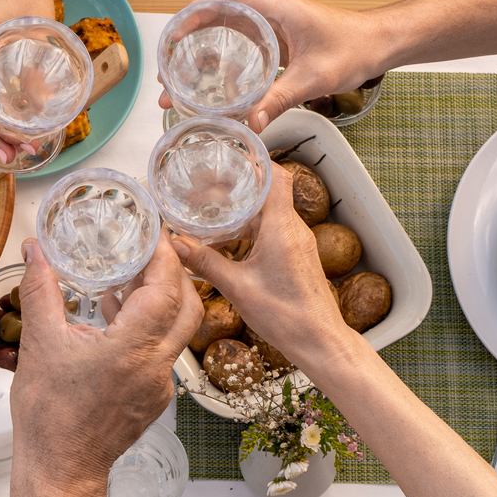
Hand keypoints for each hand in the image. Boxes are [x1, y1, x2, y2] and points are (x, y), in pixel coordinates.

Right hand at [10, 234, 201, 489]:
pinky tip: (115, 322)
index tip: (154, 234)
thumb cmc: (49, 415)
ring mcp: (160, 386)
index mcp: (133, 349)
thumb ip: (41, 290)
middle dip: (173, 274)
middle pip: (187, 307)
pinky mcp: (154, 400)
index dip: (164, 256)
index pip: (166, 289)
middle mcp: (157, 367)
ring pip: (178, 331)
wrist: (60, 470)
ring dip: (161, 302)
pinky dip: (149, 329)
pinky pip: (163, 353)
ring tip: (127, 281)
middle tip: (148, 253)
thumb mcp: (40, 343)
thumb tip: (36, 251)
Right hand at [160, 0, 390, 134]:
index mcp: (274, 6)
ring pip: (224, 29)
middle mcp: (268, 10)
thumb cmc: (353, 48)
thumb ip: (280, 99)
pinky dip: (218, 59)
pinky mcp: (276, 39)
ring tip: (178, 85)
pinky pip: (239, 42)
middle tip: (167, 73)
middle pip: (214, 13)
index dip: (192, 13)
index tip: (172, 37)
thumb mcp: (314, 78)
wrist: (379, 43)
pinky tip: (208, 85)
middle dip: (185, 40)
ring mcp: (271, 23)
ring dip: (198, 51)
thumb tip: (250, 125)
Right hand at [172, 165, 352, 371]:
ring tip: (217, 212)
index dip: (256, 160)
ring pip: (272, 212)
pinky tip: (233, 241)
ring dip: (248, 209)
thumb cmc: (287, 316)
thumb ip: (206, 263)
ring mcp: (299, 243)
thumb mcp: (237, 288)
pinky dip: (254, 228)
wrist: (319, 341)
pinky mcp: (298, 256)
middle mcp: (295, 230)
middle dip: (243, 184)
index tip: (233, 154)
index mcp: (282, 229)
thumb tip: (178, 244)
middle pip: (272, 190)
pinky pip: (275, 230)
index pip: (276, 176)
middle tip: (214, 182)